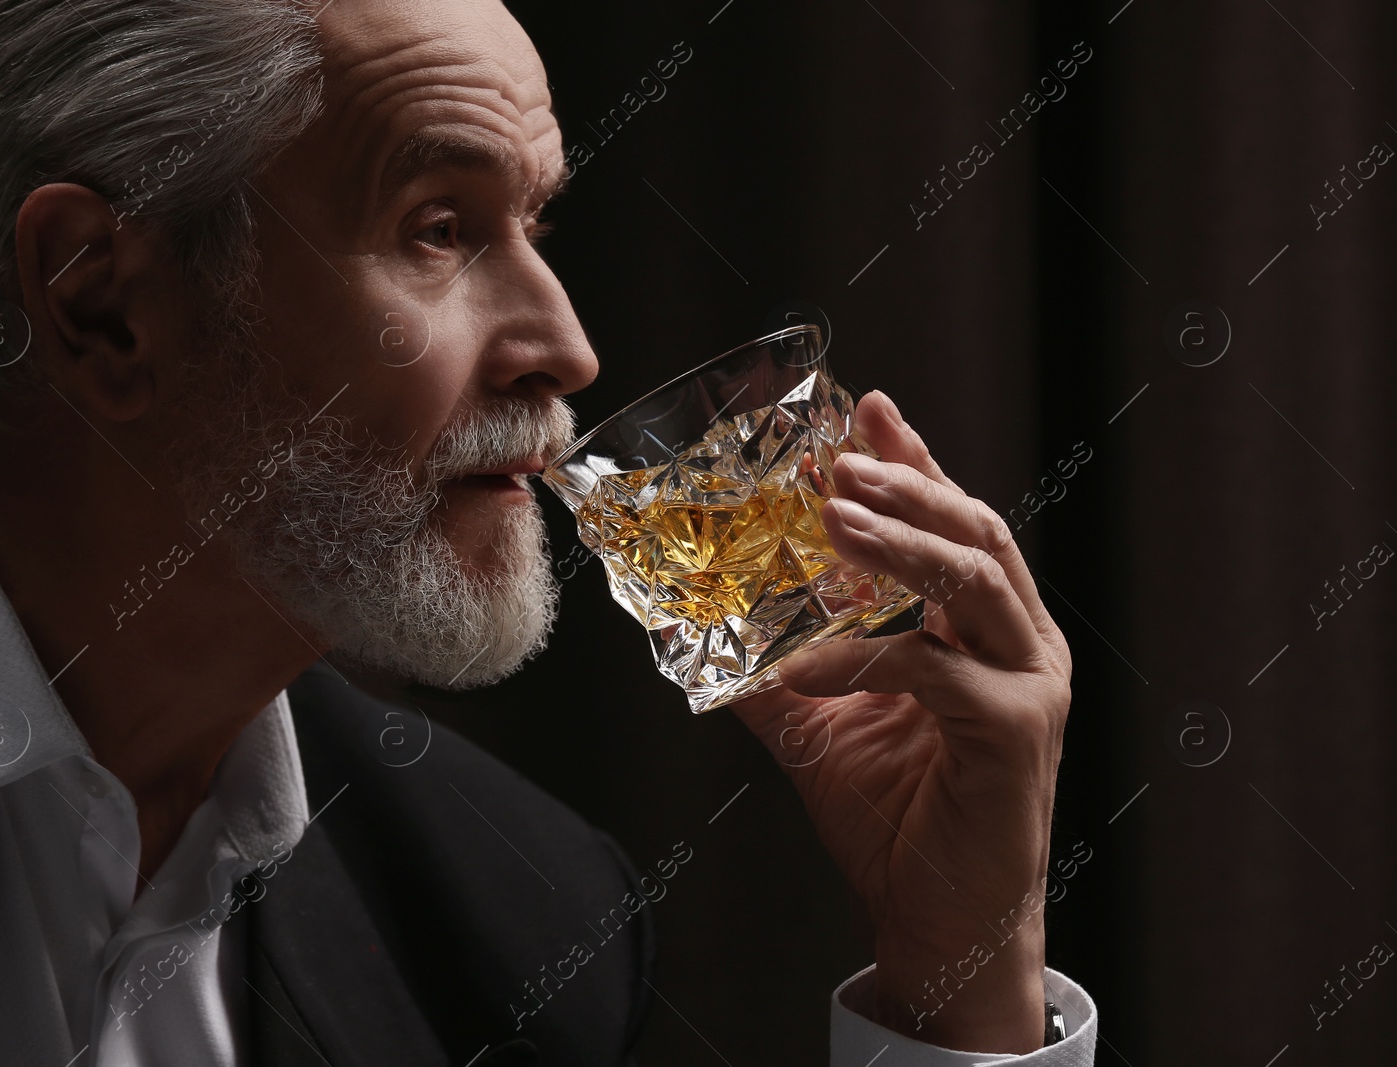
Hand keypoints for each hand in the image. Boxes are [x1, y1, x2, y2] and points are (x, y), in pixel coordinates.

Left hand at [727, 389, 1071, 1052]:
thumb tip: (695, 628)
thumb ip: (777, 669)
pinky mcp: (1017, 731)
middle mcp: (1021, 644)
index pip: (953, 525)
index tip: (867, 410)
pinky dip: (861, 657)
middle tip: (843, 460)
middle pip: (977, 532)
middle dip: (909, 485)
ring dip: (901, 541)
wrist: (941, 924)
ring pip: (974, 581)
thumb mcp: (820, 728)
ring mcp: (1029, 685)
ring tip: (836, 513)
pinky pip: (932, 670)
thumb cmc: (895, 822)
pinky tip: (802, 664)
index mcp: (985, 631)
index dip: (915, 463)